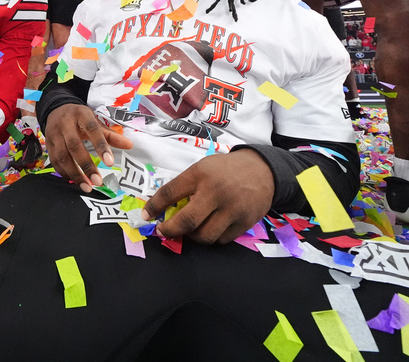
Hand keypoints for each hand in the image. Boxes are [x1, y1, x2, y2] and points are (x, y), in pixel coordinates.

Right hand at [44, 103, 131, 192]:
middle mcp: (65, 123)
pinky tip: (76, 181)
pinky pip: (55, 161)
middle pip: (74, 145)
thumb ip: (110, 135)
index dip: (101, 145)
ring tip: (88, 187)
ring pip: (62, 156)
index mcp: (81, 114)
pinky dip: (65, 173)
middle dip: (86, 165)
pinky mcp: (47, 144)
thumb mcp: (95, 122)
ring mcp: (54, 134)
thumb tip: (129, 145)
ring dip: (75, 174)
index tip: (110, 163)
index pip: (92, 129)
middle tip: (98, 181)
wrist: (55, 110)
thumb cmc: (80, 118)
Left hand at [141, 149, 274, 243]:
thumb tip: (163, 208)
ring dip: (193, 237)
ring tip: (191, 230)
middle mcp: (215, 192)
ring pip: (204, 236)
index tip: (146, 216)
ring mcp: (232, 209)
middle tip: (163, 231)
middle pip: (187, 221)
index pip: (170, 192)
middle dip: (170, 230)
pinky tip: (211, 228)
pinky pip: (221, 240)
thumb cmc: (225, 169)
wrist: (262, 170)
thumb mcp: (203, 168)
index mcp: (200, 174)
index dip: (154, 207)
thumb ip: (186, 185)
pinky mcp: (244, 222)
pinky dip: (212, 237)